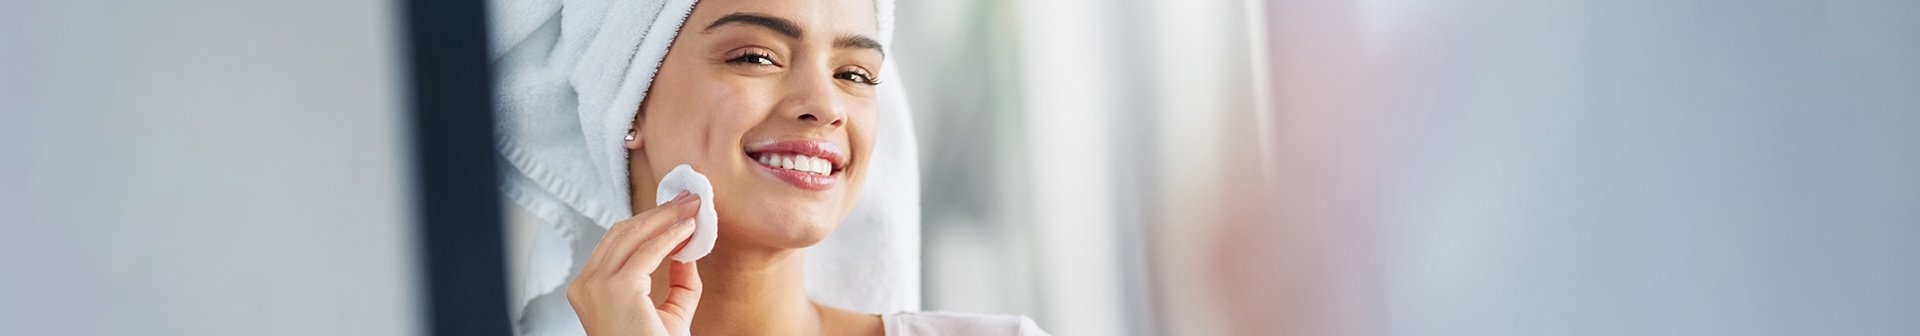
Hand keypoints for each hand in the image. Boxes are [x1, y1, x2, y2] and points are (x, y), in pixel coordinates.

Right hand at [567, 193, 704, 335]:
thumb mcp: (670, 313)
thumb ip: (679, 282)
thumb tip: (688, 250)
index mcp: (590, 289)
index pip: (615, 243)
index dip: (647, 223)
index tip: (676, 209)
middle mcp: (586, 285)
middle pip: (621, 233)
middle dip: (658, 213)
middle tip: (689, 200)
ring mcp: (597, 286)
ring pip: (632, 235)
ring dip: (666, 217)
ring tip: (692, 208)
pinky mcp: (616, 289)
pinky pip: (647, 251)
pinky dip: (669, 235)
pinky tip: (688, 228)